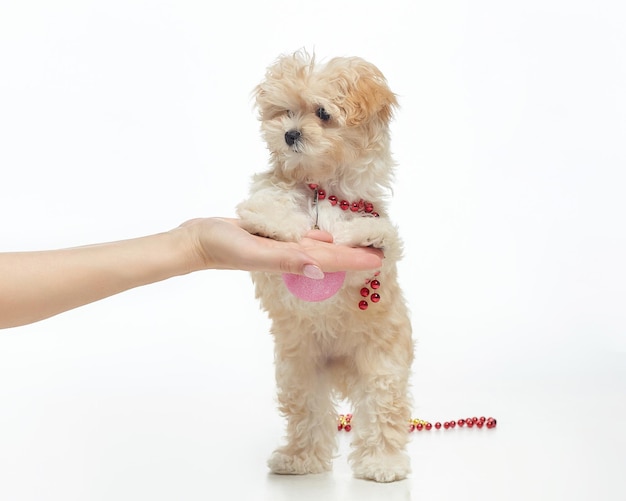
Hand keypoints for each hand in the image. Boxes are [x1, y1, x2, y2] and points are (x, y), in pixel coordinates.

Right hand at [179, 218, 383, 277]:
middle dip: (353, 255)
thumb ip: (286, 259)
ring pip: (318, 247)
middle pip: (329, 256)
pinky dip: (318, 237)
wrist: (198, 239)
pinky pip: (302, 238)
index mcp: (289, 260)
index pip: (329, 261)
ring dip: (339, 248)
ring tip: (361, 243)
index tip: (379, 259)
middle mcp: (289, 255)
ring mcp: (281, 246)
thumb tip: (319, 269)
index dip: (355, 260)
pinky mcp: (272, 236)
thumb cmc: (223, 246)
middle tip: (379, 251)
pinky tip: (328, 234)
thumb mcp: (254, 251)